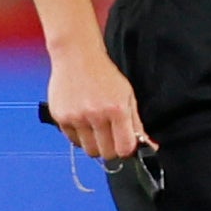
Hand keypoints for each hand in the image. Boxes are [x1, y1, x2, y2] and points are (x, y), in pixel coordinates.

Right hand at [43, 45, 148, 162]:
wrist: (76, 56)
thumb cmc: (104, 74)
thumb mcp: (128, 96)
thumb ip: (137, 124)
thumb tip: (150, 146)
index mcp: (117, 109)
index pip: (124, 148)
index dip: (126, 149)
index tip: (125, 143)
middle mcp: (96, 114)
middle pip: (106, 154)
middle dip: (111, 149)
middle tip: (110, 136)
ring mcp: (76, 117)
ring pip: (89, 150)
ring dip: (94, 144)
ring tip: (95, 127)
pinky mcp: (60, 117)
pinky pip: (72, 140)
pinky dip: (79, 136)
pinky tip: (83, 121)